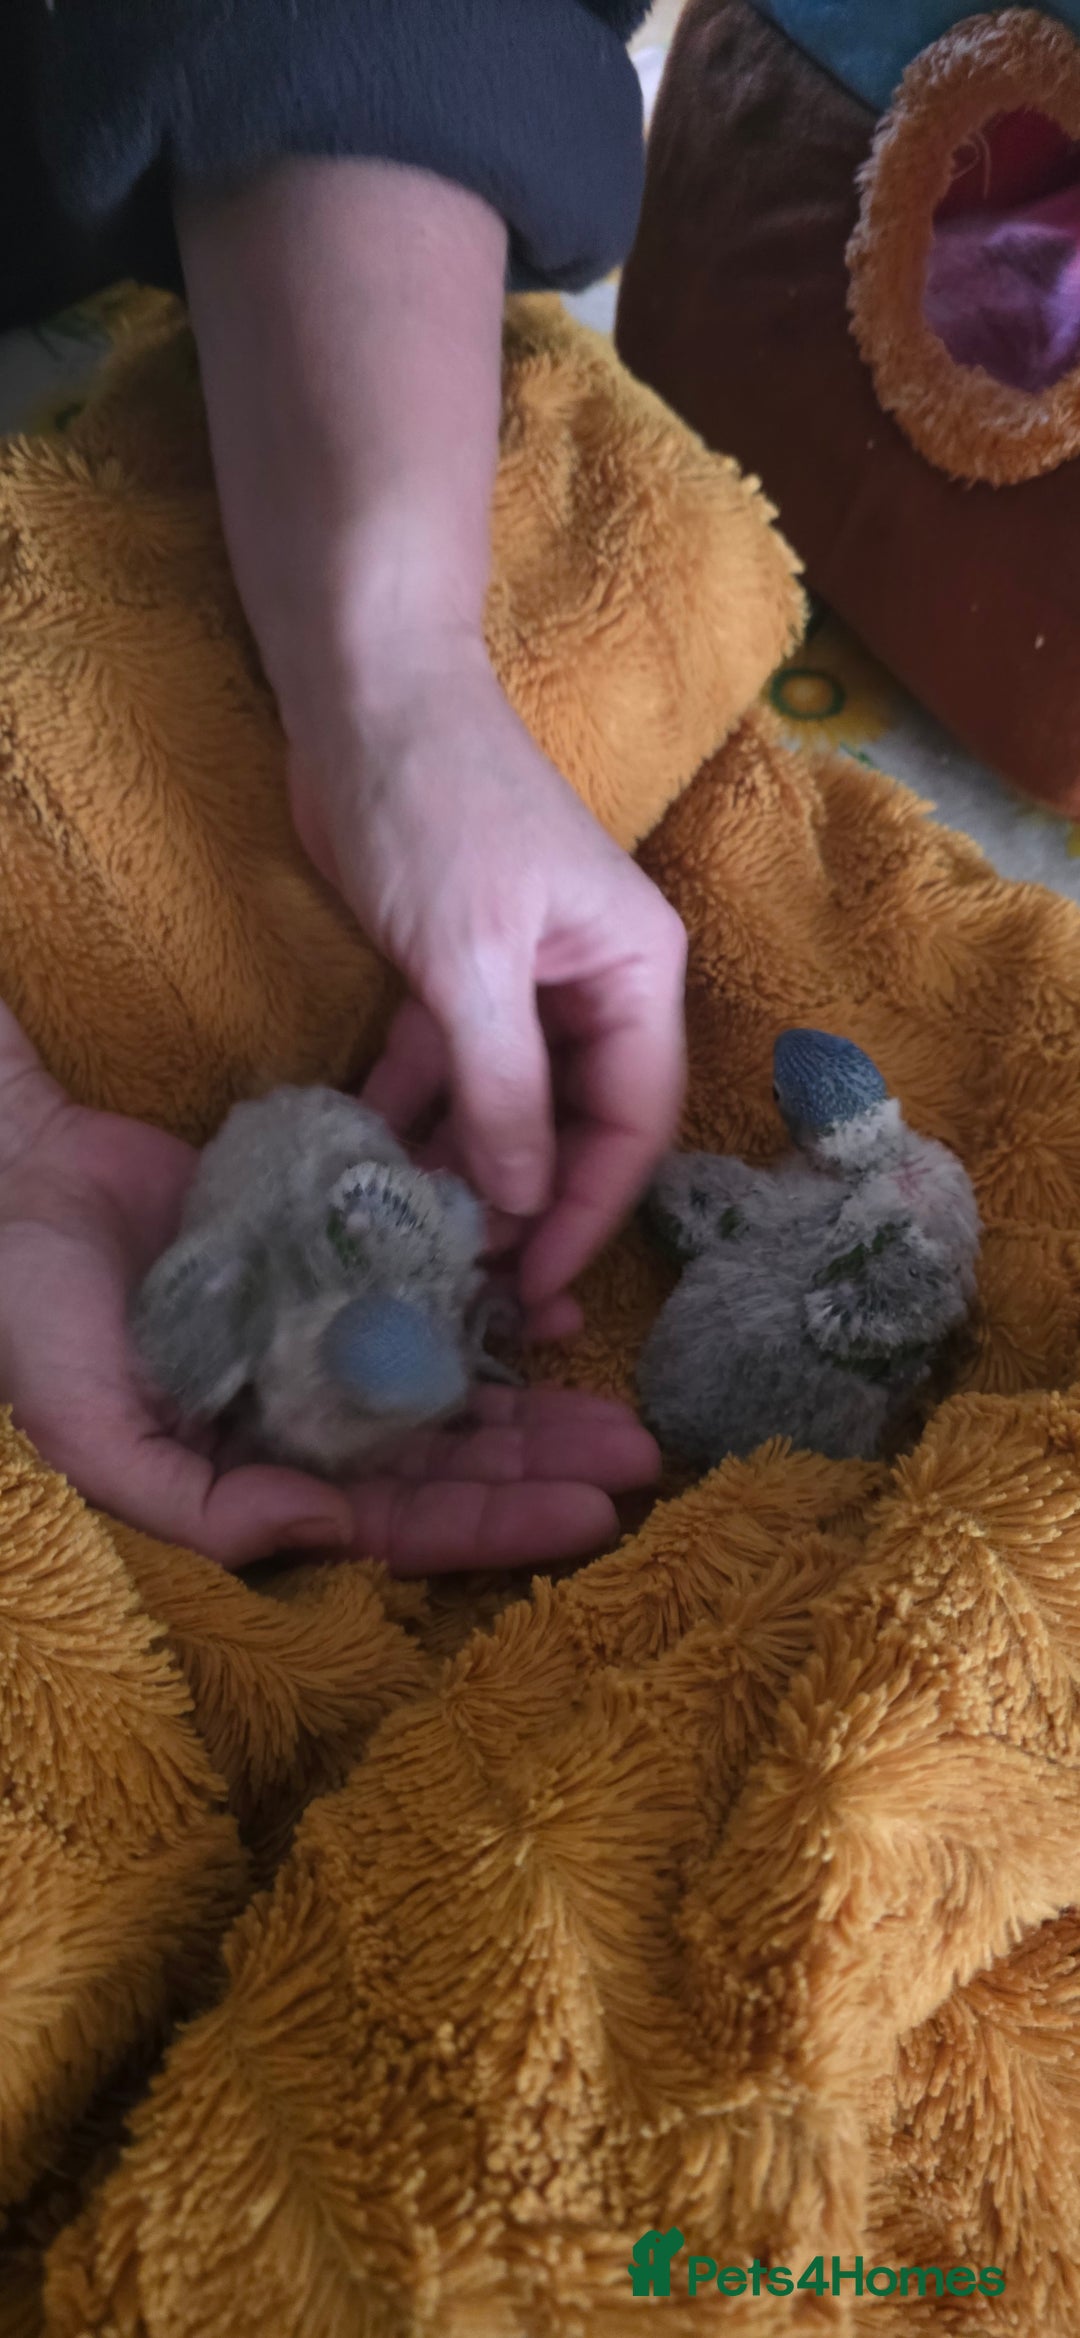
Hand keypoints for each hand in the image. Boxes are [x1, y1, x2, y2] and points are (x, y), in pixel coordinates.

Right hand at [0, 1010, 657, 1571]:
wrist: (16, 1173)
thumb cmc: (31, 1310)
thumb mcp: (90, 1425)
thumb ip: (199, 1503)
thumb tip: (330, 1531)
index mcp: (257, 1474)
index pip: (395, 1522)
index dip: (493, 1524)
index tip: (593, 1516)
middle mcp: (303, 1420)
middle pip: (446, 1461)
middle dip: (544, 1467)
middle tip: (644, 1458)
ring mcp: (323, 1338)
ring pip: (451, 1385)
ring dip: (535, 1398)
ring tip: (622, 1400)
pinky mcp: (333, 1261)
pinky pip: (426, 1291)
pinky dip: (484, 1305)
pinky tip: (545, 1308)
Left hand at [292, 637, 687, 1317]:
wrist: (361, 690)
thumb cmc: (434, 807)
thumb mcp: (469, 963)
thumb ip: (503, 1091)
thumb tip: (524, 1207)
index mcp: (637, 975)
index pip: (634, 1125)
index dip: (588, 1212)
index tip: (534, 1287)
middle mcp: (596, 988)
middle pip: (575, 1128)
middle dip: (525, 1206)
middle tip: (468, 1287)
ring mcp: (526, 985)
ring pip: (506, 1110)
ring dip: (459, 1171)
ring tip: (406, 1242)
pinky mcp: (457, 978)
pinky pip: (447, 1074)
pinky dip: (411, 1115)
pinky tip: (361, 1162)